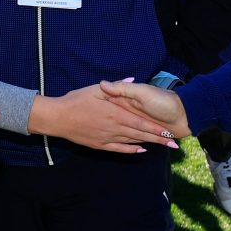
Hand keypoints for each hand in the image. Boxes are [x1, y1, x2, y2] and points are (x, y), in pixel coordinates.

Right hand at [28, 83, 177, 153]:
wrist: (57, 117)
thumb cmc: (75, 100)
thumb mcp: (95, 89)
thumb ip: (116, 87)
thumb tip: (131, 80)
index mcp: (116, 113)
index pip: (142, 122)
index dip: (157, 128)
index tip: (170, 131)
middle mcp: (115, 127)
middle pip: (141, 134)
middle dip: (158, 139)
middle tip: (173, 144)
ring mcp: (108, 137)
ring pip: (132, 142)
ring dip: (148, 144)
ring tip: (162, 147)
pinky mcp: (100, 145)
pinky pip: (119, 149)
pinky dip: (131, 150)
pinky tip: (140, 151)